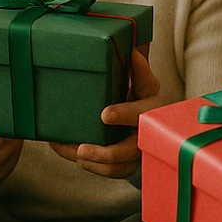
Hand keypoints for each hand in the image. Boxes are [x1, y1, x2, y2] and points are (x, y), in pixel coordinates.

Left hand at [49, 47, 166, 178]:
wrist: (153, 124)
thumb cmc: (143, 99)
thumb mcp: (143, 84)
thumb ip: (138, 70)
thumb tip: (134, 49)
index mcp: (151, 107)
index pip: (140, 112)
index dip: (124, 114)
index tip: (104, 115)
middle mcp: (146, 133)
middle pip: (131, 148)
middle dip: (106, 152)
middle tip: (82, 148)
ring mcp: (138, 153)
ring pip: (119, 166)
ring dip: (95, 162)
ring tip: (74, 153)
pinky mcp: (128, 165)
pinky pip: (110, 172)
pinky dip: (89, 165)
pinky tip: (68, 151)